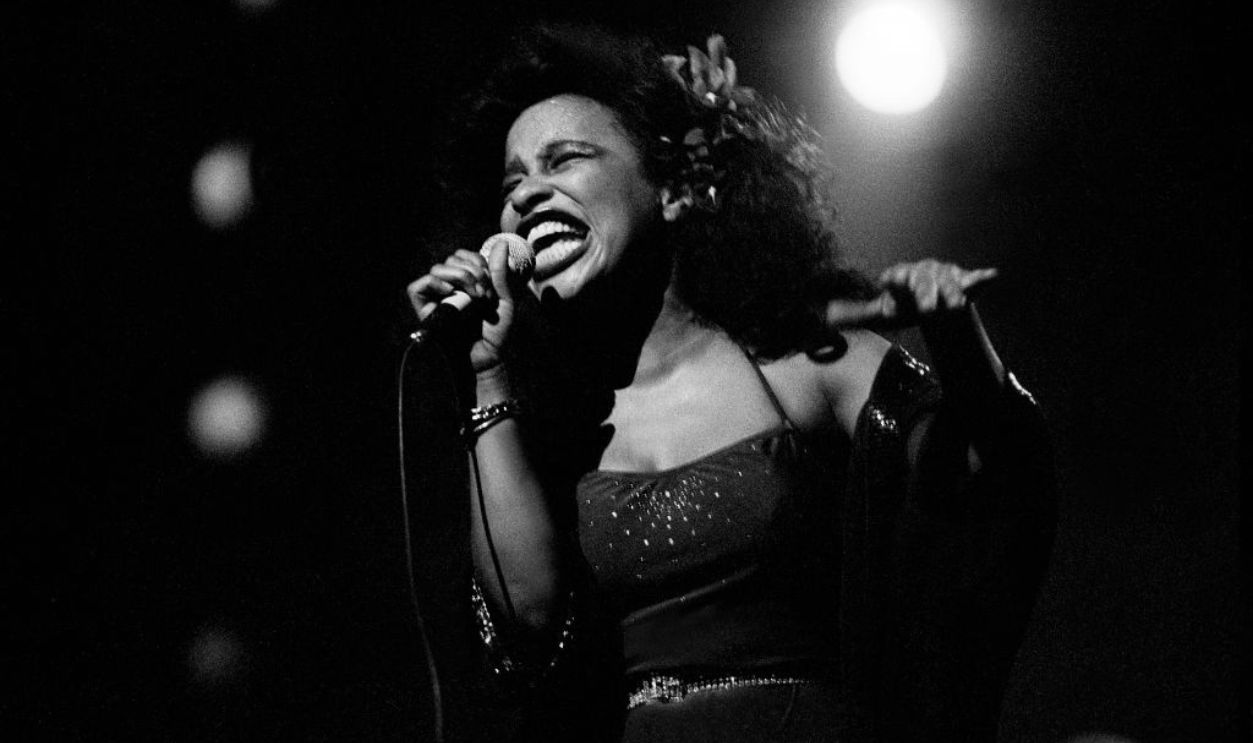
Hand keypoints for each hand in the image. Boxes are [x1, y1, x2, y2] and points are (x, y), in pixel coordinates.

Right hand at [407, 239, 520, 374]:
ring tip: (474, 297)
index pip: (464, 255)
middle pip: (451, 259)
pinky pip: (418, 286)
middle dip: (472, 271)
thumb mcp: (505, 300)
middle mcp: (451, 287)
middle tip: (484, 294)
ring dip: (459, 277)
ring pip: (437, 269)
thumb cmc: (497, 332)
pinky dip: (434, 284)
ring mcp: (436, 298)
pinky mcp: (423, 310)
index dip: (478, 262)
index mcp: (468, 282)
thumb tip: (501, 242)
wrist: (488, 358)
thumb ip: (501, 273)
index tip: (491, 284)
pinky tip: (450, 293)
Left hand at [823, 259, 997, 329]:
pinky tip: (992, 276)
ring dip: (951, 294)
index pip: (895, 277)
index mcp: (900, 277)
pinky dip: (983, 278)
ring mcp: (945, 276)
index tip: (890, 283)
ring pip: (948, 282)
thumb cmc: (905, 307)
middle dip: (926, 294)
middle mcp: (922, 273)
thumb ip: (857, 315)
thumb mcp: (882, 315)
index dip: (894, 280)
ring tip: (954, 308)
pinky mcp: (966, 283)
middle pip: (923, 281)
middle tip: (928, 312)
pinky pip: (975, 279)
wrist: (934, 305)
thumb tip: (826, 317)